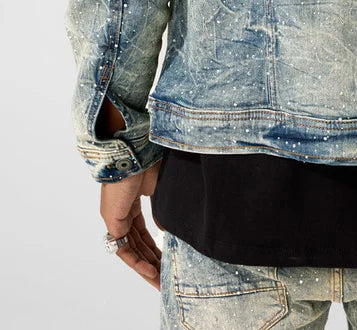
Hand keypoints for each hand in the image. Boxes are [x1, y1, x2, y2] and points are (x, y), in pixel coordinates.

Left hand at [100, 162, 162, 289]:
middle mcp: (119, 213)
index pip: (141, 232)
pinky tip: (150, 272)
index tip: (166, 259)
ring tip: (159, 281)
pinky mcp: (112, 221)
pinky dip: (137, 262)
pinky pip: (124, 249)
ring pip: (130, 250)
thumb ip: (161, 211)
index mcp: (130, 203)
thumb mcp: (159, 190)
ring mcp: (114, 218)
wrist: (135, 152)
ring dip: (145, 267)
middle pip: (136, 244)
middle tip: (164, 277)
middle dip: (151, 262)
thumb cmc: (148, 163)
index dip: (154, 247)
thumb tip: (164, 230)